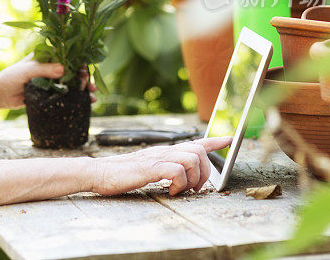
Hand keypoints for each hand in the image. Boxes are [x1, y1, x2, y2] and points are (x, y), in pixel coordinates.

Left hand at [0, 54, 96, 109]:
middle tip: (90, 86)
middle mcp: (51, 68)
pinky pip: (66, 95)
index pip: (68, 57)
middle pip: (73, 71)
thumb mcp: (28, 70)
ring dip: (83, 89)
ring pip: (72, 84)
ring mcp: (51, 81)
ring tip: (92, 96)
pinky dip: (76, 98)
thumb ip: (45, 69)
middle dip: (84, 78)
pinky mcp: (50, 94)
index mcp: (47, 57)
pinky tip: (86, 102)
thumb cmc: (11, 76)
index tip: (86, 70)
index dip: (79, 63)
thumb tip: (63, 69)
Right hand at [90, 137, 231, 195]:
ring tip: (181, 190)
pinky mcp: (151, 167)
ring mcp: (157, 157)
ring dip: (193, 179)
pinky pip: (177, 171)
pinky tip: (170, 191)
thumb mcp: (148, 168)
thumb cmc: (122, 173)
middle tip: (194, 189)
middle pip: (198, 152)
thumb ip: (164, 168)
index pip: (194, 142)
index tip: (230, 139)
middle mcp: (164, 150)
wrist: (99, 173)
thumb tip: (180, 175)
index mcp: (164, 151)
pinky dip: (180, 184)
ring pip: (192, 159)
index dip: (214, 142)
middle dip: (204, 172)